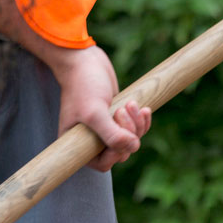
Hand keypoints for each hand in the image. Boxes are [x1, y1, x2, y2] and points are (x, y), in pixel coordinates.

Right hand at [49, 44, 151, 171]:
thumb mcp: (94, 112)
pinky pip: (135, 127)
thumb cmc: (83, 85)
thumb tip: (134, 147)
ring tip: (130, 103)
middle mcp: (92, 138)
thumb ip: (112, 134)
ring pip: (130, 138)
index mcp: (78, 143)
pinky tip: (144, 108)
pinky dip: (141, 119)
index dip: (116, 153)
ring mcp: (105, 127)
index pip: (103, 163)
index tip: (120, 134)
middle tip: (122, 110)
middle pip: (120, 150)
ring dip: (136, 124)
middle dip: (128, 132)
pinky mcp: (116, 115)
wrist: (84, 59)